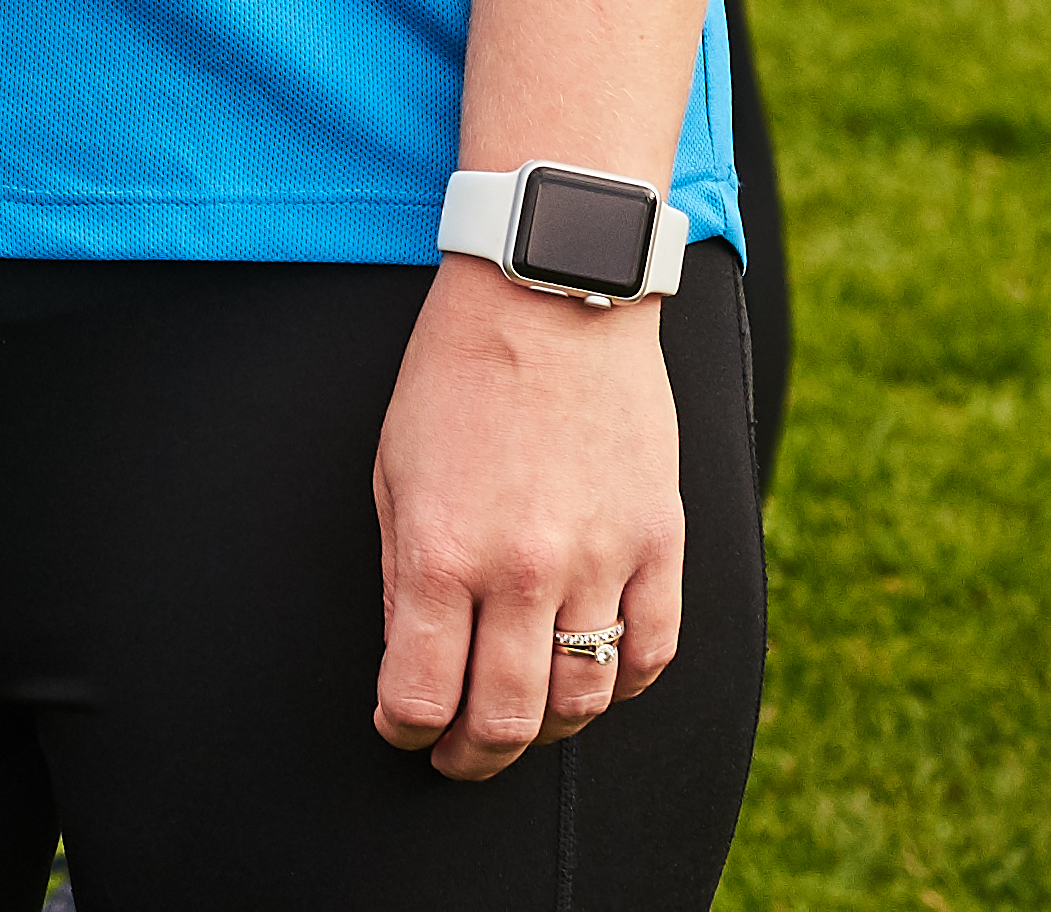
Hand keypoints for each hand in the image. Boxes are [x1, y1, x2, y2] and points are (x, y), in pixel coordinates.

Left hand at [368, 259, 688, 779]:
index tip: (400, 728)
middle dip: (470, 756)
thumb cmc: (455, 373)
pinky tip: (593, 675)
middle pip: (504, 720)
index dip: (404, 730)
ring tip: (523, 722)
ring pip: (583, 700)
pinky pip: (653, 653)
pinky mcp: (659, 542)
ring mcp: (599, 561)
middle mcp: (522, 570)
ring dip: (548, 730)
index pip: (421, 695)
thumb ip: (400, 570)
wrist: (550, 293)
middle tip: (456, 756)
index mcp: (439, 552)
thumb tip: (409, 654)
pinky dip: (623, 682)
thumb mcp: (392, 468)